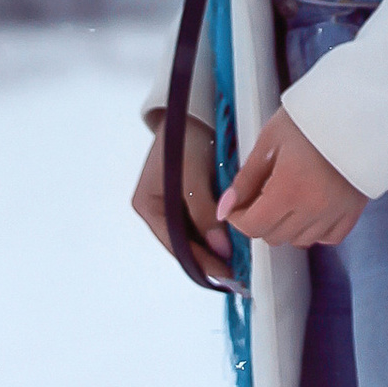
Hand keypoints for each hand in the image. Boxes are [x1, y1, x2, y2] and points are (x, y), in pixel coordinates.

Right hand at [132, 113, 233, 281]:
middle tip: (238, 275)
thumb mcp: (192, 176)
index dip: (202, 264)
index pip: (176, 246)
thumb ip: (203, 213)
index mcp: (147, 206)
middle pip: (185, 244)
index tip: (226, 276)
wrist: (193, 109)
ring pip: (194, 236)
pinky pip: (201, 223)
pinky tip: (235, 240)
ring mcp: (171, 204)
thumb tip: (220, 249)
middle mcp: (157, 210)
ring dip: (215, 249)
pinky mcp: (187, 197)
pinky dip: (217, 233)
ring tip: (240, 262)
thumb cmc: (187, 138)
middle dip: (210, 260)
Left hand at [220, 110, 367, 248]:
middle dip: (259, 222)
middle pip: (274, 237)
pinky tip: (309, 211)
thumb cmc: (313, 118)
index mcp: (288, 189)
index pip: (253, 227)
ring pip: (300, 240)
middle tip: (258, 198)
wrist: (357, 110)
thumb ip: (246, 177)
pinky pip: (329, 237)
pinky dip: (315, 231)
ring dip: (286, 227)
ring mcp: (335, 212)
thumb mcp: (270, 140)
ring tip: (285, 200)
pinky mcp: (353, 210)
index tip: (235, 206)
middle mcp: (313, 208)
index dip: (237, 219)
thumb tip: (227, 206)